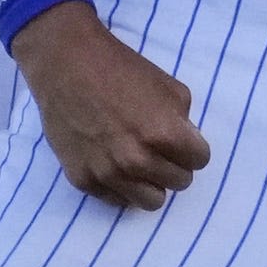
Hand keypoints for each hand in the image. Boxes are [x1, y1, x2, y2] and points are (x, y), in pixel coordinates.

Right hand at [14, 1, 210, 208]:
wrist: (66, 65)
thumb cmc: (121, 70)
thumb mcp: (170, 88)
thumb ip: (184, 121)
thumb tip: (187, 143)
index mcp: (164, 134)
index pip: (199, 161)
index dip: (193, 149)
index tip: (181, 141)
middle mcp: (136, 160)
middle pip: (179, 183)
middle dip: (175, 166)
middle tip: (160, 150)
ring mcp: (107, 173)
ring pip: (150, 202)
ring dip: (151, 183)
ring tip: (141, 163)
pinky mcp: (82, 180)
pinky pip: (117, 200)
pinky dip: (121, 186)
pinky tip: (115, 164)